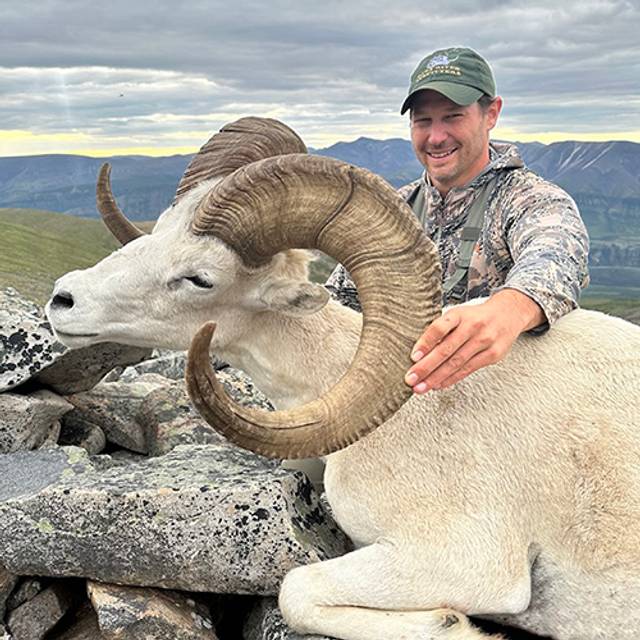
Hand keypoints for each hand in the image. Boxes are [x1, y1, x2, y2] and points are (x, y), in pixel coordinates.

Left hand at [404, 289, 544, 392]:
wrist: (508, 314)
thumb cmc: (476, 317)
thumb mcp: (458, 315)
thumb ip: (441, 331)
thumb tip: (418, 353)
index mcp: (459, 314)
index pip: (439, 328)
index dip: (425, 343)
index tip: (413, 357)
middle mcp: (472, 326)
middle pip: (446, 349)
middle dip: (426, 367)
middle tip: (411, 379)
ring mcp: (484, 341)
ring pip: (456, 363)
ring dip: (436, 377)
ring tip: (421, 387)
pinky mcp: (492, 355)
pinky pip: (467, 370)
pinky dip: (451, 379)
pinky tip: (439, 385)